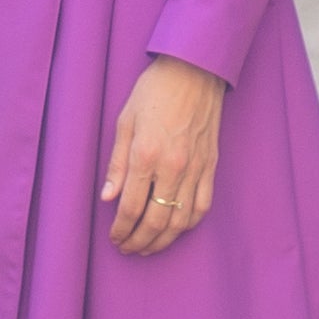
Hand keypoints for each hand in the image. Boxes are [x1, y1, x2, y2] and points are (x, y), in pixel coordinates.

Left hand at [99, 53, 223, 254]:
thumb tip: (108, 198)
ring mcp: (195, 169)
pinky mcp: (211, 166)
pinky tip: (177, 229)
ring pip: (181, 220)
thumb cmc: (154, 91)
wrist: (194, 70)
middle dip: (139, 241)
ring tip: (149, 246)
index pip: (131, 207)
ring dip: (163, 240)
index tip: (114, 237)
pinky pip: (203, 206)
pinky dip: (189, 224)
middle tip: (128, 249)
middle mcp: (172, 167)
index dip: (121, 229)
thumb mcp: (125, 122)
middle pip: (156, 221)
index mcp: (146, 156)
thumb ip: (117, 164)